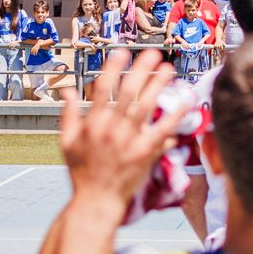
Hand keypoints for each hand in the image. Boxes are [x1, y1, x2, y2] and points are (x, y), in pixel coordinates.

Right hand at [61, 49, 184, 211]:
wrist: (96, 201)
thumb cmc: (82, 172)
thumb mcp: (67, 142)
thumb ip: (68, 115)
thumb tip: (68, 90)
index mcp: (92, 124)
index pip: (103, 89)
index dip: (113, 69)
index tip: (122, 52)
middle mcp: (111, 129)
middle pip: (128, 93)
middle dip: (141, 70)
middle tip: (153, 53)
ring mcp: (129, 141)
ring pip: (146, 106)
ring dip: (158, 85)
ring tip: (169, 68)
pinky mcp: (145, 153)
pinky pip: (163, 129)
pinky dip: (175, 115)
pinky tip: (185, 101)